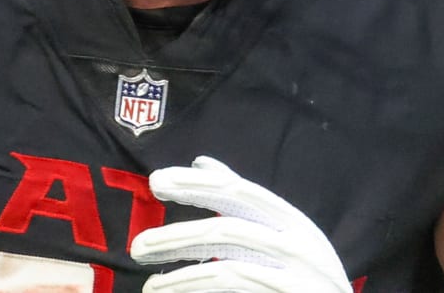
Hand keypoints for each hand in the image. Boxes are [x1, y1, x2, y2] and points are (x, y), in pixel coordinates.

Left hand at [131, 155, 351, 291]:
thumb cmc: (306, 276)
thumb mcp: (282, 232)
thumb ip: (242, 200)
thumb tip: (200, 162)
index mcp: (292, 219)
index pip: (239, 191)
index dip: (196, 184)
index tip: (156, 181)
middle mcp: (297, 242)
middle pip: (227, 228)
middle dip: (177, 235)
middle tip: (137, 247)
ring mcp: (294, 273)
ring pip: (225, 266)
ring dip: (180, 276)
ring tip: (148, 285)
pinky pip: (232, 285)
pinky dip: (195, 288)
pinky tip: (171, 291)